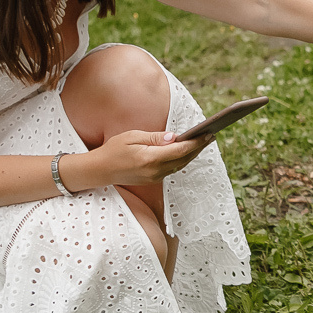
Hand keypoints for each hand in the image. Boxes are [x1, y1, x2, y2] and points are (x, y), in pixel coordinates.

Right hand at [94, 129, 214, 186]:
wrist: (100, 170)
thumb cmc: (114, 149)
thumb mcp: (132, 136)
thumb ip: (154, 138)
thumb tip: (174, 137)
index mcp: (150, 159)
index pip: (180, 150)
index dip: (196, 142)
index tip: (207, 133)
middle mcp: (155, 171)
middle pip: (184, 159)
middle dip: (199, 147)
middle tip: (211, 135)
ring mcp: (155, 177)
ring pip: (180, 165)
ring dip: (193, 154)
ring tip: (204, 141)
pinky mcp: (154, 179)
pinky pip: (173, 168)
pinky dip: (183, 159)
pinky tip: (188, 150)